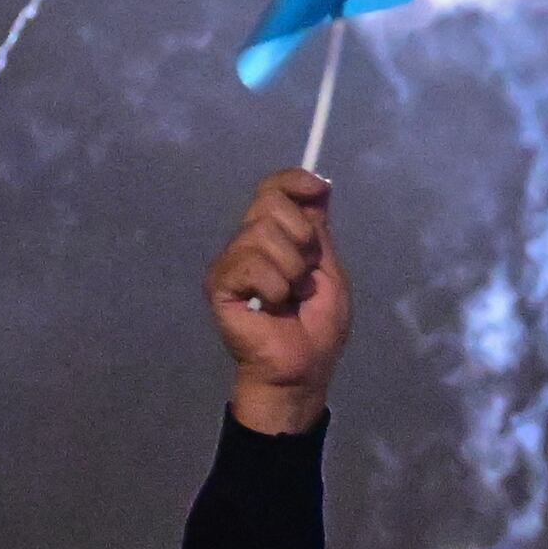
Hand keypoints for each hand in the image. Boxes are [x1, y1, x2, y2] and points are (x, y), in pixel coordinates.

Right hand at [210, 169, 350, 430]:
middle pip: (270, 203)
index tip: (318, 187)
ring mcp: (231, 262)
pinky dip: (274, 287)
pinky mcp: (219, 283)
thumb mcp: (328, 269)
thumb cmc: (316, 326)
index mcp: (275, 236)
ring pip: (262, 234)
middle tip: (305, 275)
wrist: (302, 368)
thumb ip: (318, 230)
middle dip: (301, 238)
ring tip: (290, 297)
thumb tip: (319, 184)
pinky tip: (272, 307)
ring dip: (292, 270)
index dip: (293, 180)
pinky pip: (250, 264)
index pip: (273, 188)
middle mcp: (248, 242)